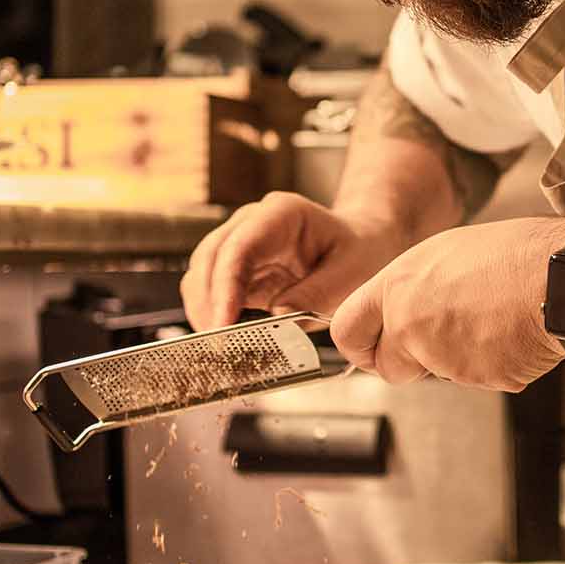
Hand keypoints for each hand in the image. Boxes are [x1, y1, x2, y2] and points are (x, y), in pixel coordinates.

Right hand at [181, 192, 411, 330]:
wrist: (362, 247)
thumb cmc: (360, 254)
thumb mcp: (351, 274)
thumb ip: (317, 293)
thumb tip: (277, 313)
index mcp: (281, 214)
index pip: (239, 248)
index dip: (225, 288)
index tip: (223, 325)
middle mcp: (252, 223)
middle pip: (210, 260)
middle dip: (209, 305)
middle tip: (218, 347)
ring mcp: (240, 244)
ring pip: (202, 276)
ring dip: (205, 313)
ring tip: (220, 349)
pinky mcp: (238, 271)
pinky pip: (213, 293)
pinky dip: (214, 317)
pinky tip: (226, 341)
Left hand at [330, 218, 564, 390]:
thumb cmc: (518, 255)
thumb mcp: (448, 252)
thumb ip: (415, 287)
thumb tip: (405, 307)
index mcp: (399, 285)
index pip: (347, 329)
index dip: (358, 345)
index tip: (369, 348)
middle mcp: (411, 322)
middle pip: (387, 368)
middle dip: (408, 364)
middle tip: (440, 341)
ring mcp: (441, 356)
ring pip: (436, 375)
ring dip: (456, 360)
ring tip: (490, 321)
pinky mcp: (474, 380)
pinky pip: (475, 380)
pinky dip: (490, 366)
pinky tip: (509, 335)